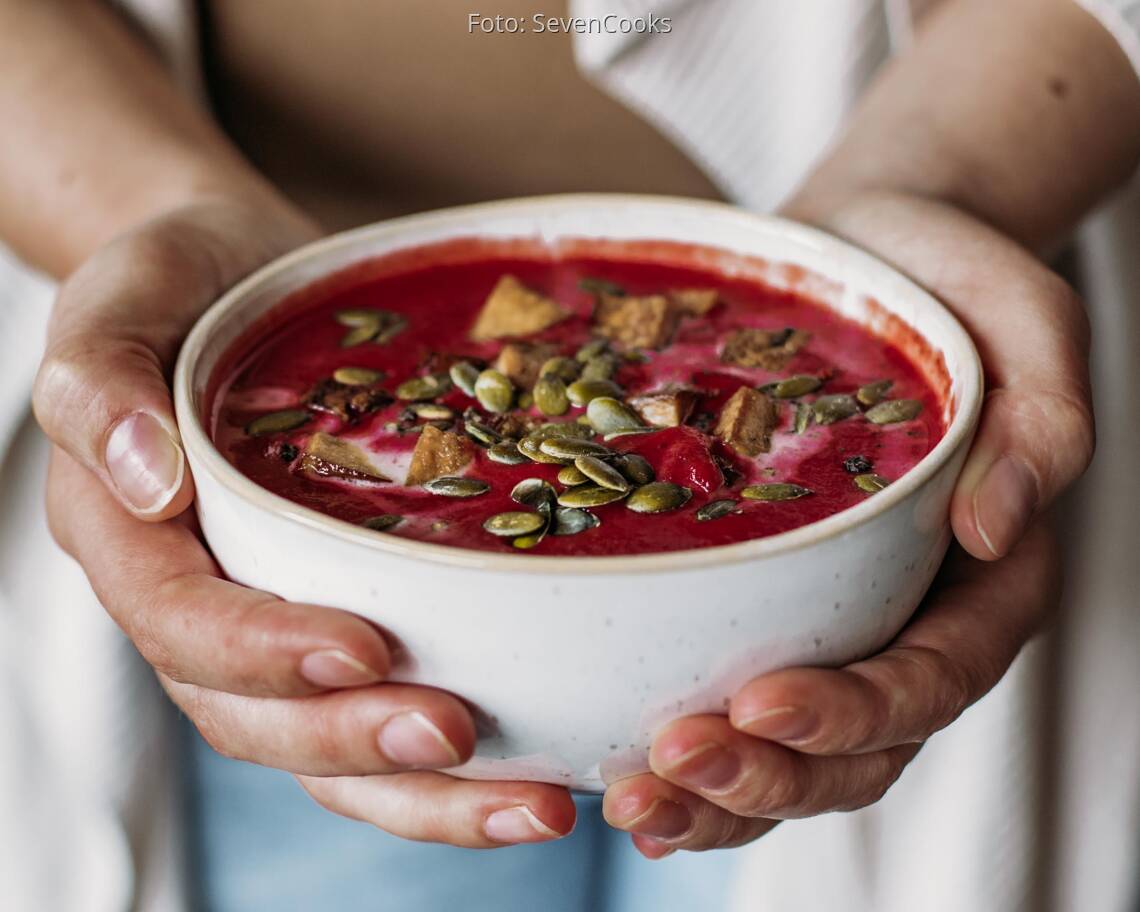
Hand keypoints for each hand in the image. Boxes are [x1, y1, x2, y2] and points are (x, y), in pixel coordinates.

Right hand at [36, 201, 575, 846]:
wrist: (240, 274)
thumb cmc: (178, 280)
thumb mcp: (122, 294)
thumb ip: (99, 376)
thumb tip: (145, 477)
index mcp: (129, 536)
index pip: (178, 621)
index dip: (260, 650)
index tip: (362, 649)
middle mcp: (197, 599)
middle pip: (254, 714)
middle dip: (352, 742)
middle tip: (457, 736)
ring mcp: (272, 614)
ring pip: (325, 743)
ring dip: (422, 791)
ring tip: (533, 805)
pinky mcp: (344, 607)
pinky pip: (382, 703)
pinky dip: (453, 759)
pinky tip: (538, 765)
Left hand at [604, 192, 1090, 854]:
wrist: (863, 253)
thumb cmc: (946, 282)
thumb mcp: (1024, 320)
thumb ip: (1042, 420)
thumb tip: (995, 528)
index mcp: (984, 576)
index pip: (933, 677)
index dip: (855, 710)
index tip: (761, 701)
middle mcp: (908, 616)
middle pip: (858, 744)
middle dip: (769, 774)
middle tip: (669, 763)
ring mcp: (833, 618)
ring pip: (792, 750)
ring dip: (717, 792)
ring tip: (631, 796)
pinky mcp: (763, 600)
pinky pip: (734, 700)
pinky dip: (692, 760)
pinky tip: (619, 779)